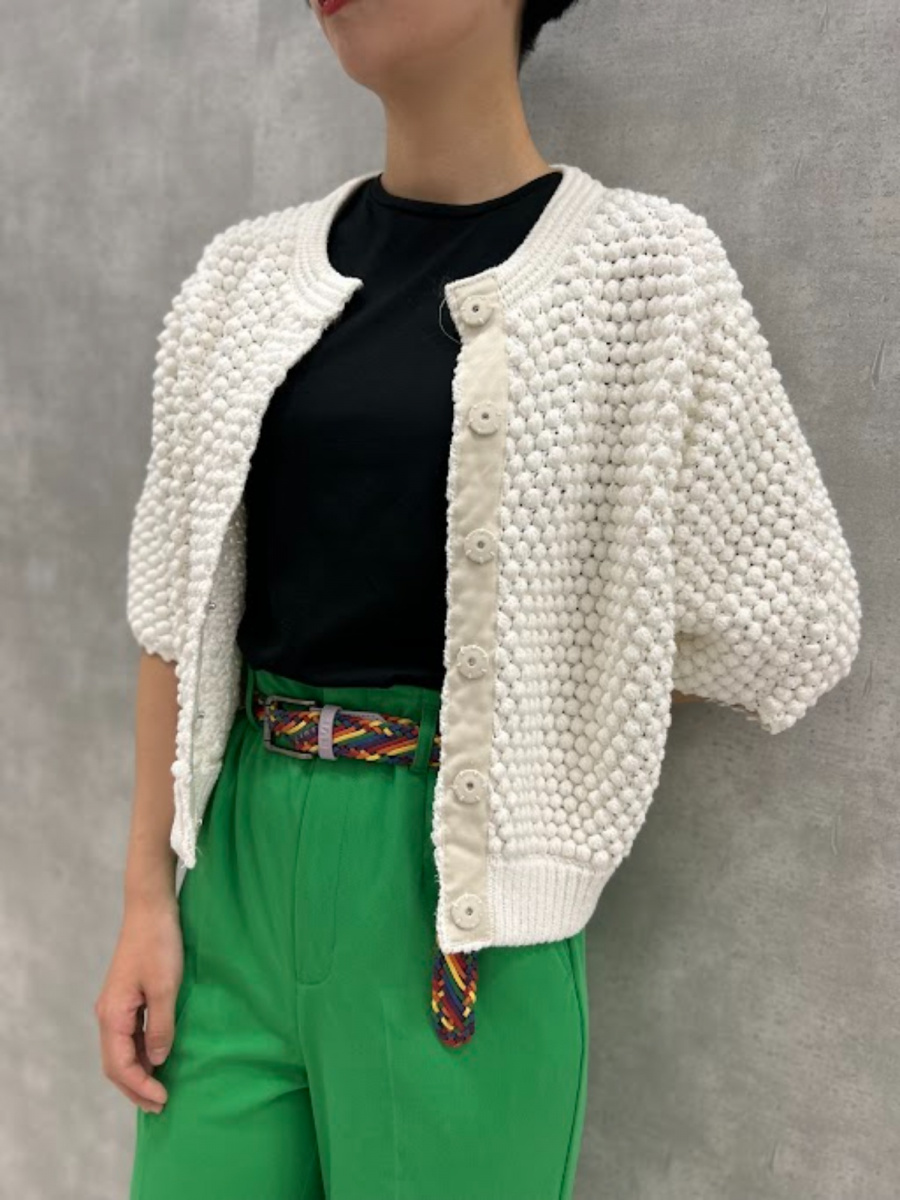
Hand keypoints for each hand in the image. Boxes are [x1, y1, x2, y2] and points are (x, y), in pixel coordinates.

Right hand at [93, 894, 183, 1112]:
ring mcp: (115, 1006)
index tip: (163, 1100)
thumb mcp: (166, 987)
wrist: (150, 908)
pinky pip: (128, 1036)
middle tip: (160, 1106)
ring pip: (121, 1051)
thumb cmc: (159, 944)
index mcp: (112, 1015)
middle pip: (115, 1064)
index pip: (120, 1065)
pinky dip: (140, 1053)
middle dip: (135, 1088)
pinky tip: (156, 1059)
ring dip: (138, 1073)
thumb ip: (161, 1027)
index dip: (140, 1087)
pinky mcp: (126, 997)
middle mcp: (107, 1014)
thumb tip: (158, 1060)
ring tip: (158, 1090)